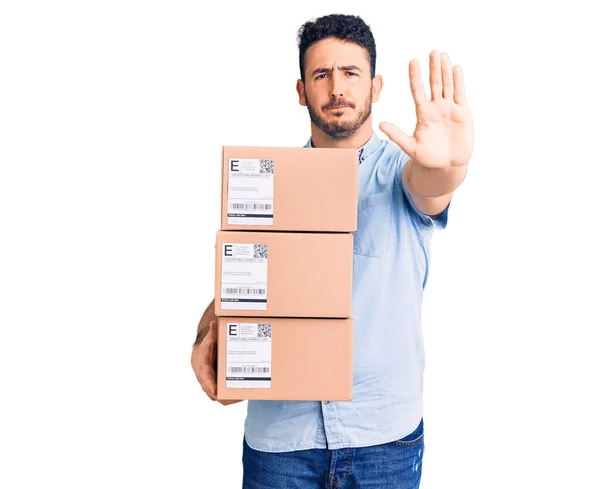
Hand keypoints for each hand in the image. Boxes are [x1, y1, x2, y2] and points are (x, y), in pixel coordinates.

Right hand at [191, 319, 241, 405]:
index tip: (216, 391)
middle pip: (211, 391)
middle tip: (238, 396)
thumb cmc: (206, 348)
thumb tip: (213, 322)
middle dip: (224, 395)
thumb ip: (212, 333)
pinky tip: (241, 395)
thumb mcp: (209, 340)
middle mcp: (203, 378)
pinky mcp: (213, 389)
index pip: (205, 377)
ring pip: (216, 396)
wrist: (200, 356)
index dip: (210, 385)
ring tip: (242, 397)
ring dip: (228, 399)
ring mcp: (208, 385)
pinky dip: (228, 397)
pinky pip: (220, 396)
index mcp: (202, 366)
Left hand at [380, 51, 473, 169]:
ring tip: (442, 55)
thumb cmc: (428, 158)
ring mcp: (449, 109)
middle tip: (432, 52)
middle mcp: (436, 108)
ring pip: (447, 85)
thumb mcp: (410, 147)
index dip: (415, 77)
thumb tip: (380, 125)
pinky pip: (460, 94)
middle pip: (434, 84)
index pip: (417, 91)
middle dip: (433, 68)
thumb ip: (396, 135)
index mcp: (423, 114)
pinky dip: (458, 81)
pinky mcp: (462, 113)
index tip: (413, 62)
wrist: (447, 166)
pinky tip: (456, 68)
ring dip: (445, 70)